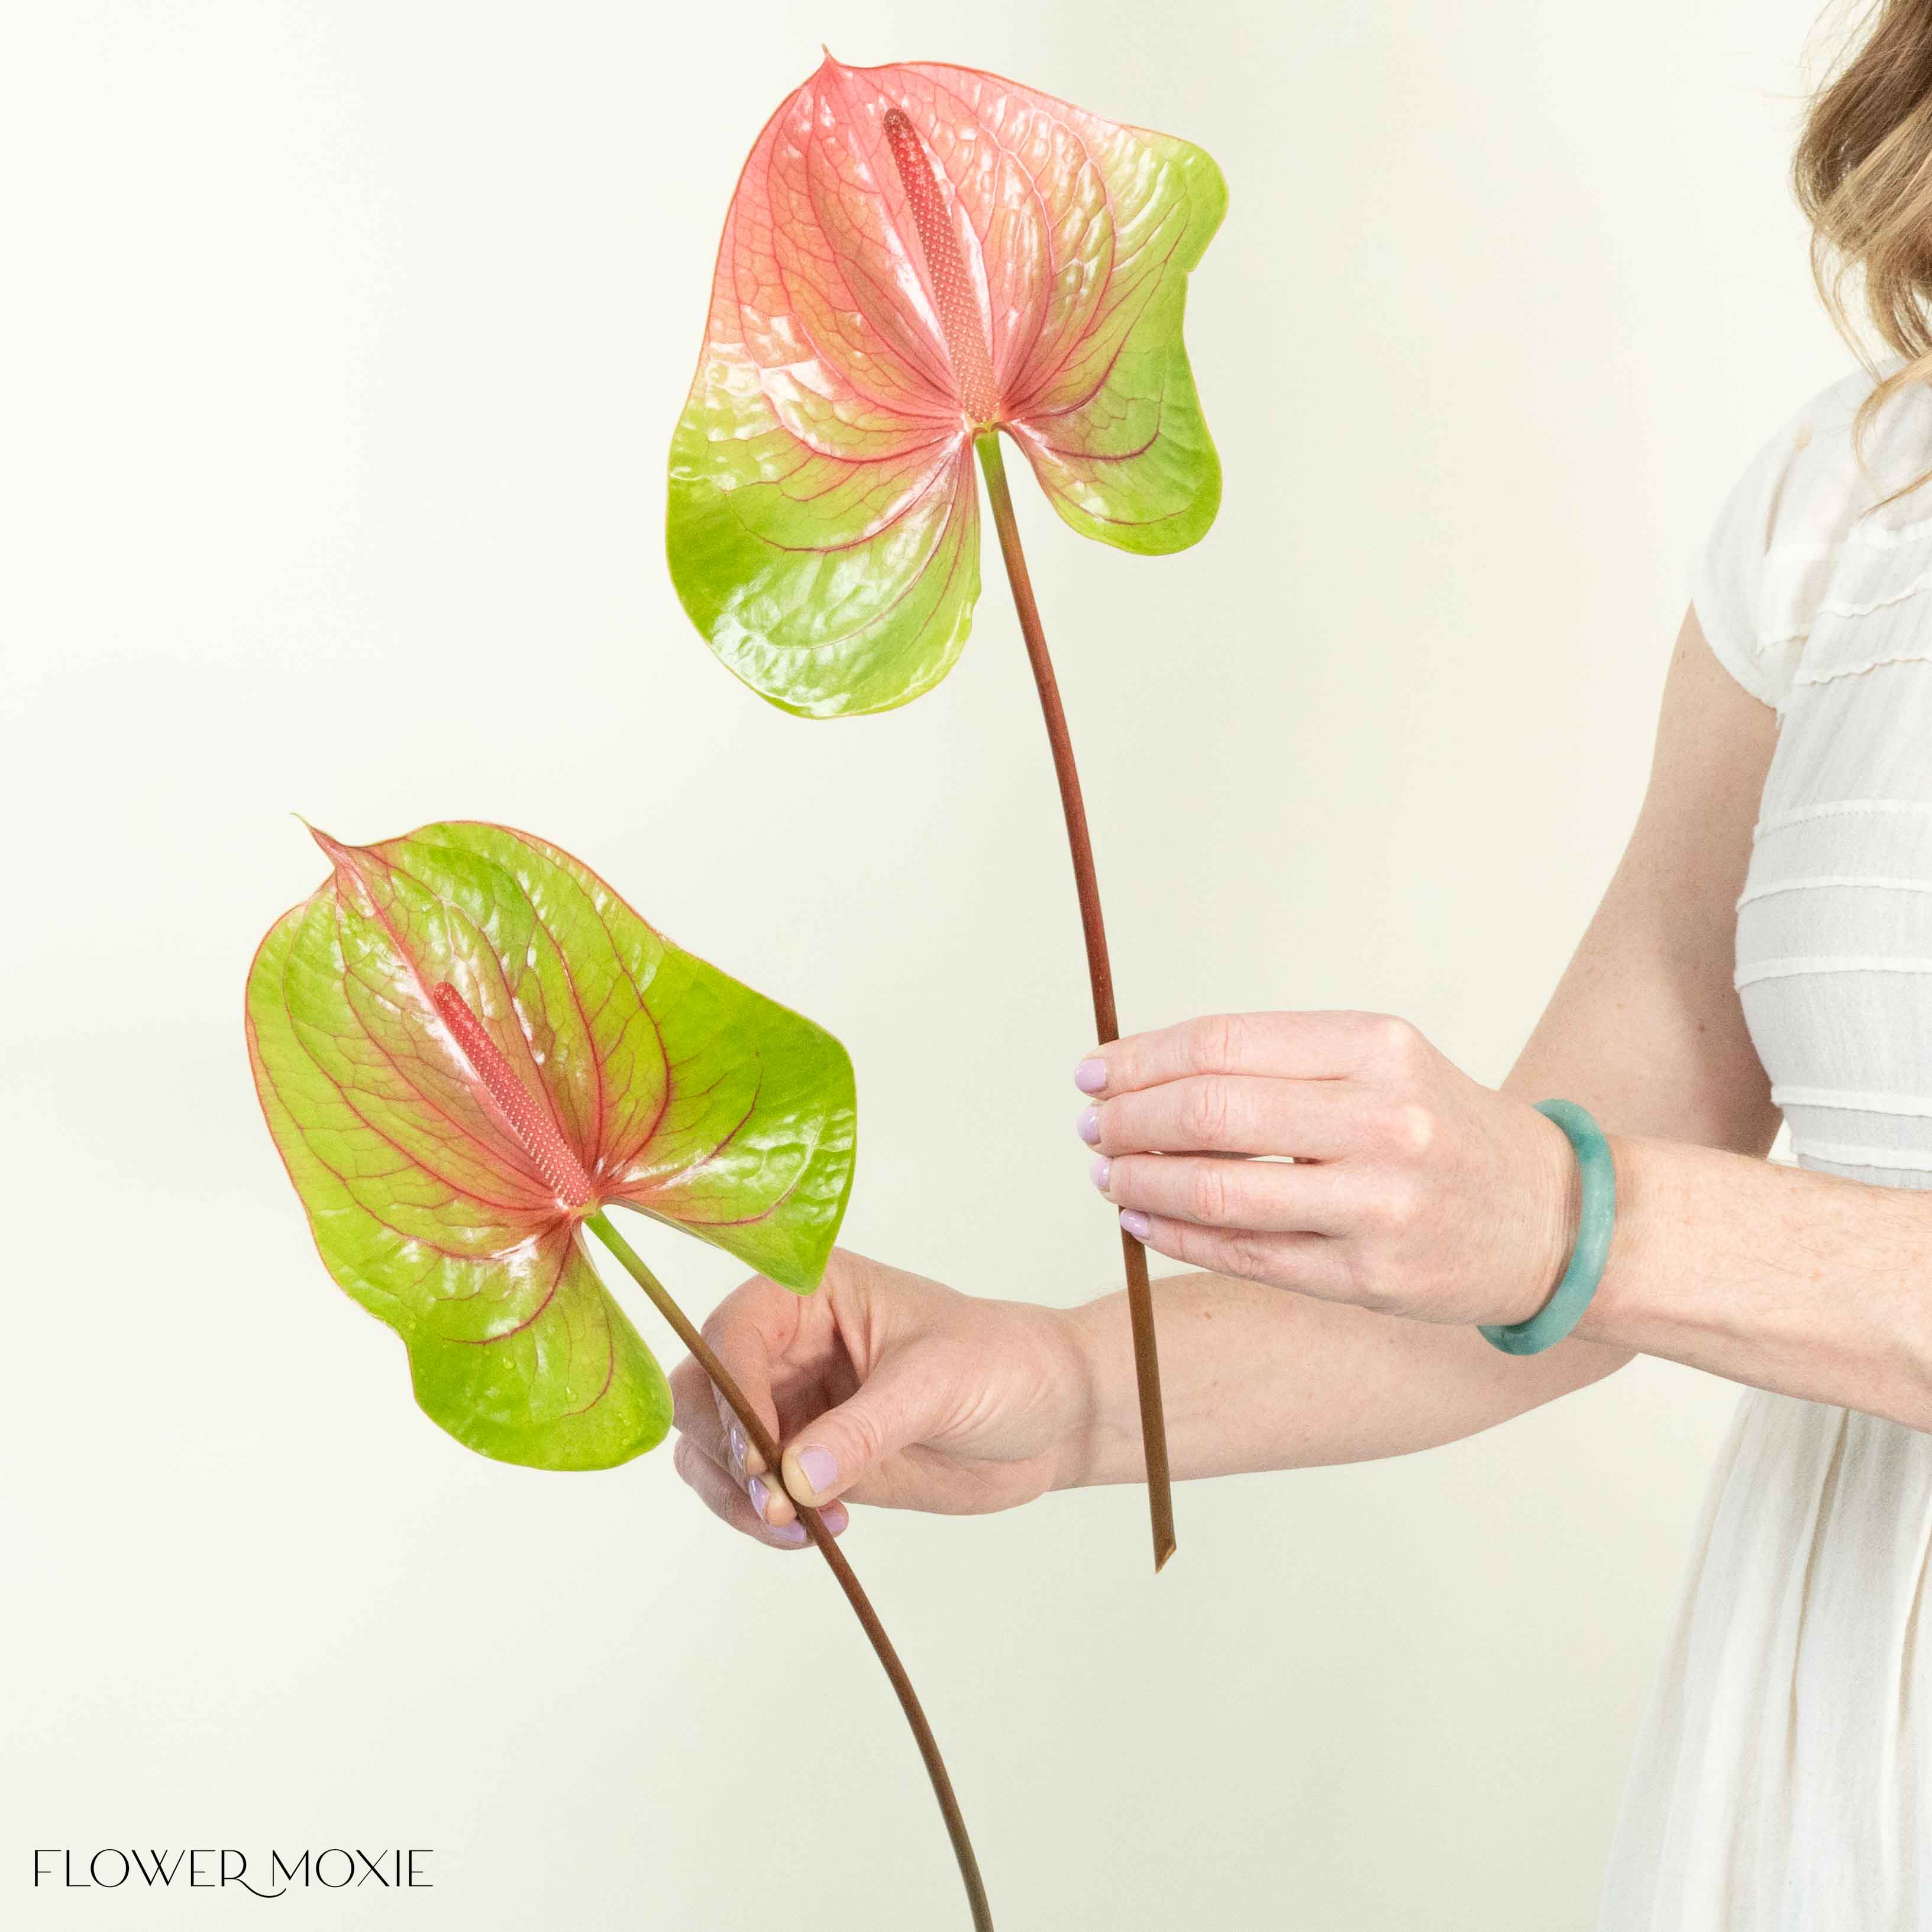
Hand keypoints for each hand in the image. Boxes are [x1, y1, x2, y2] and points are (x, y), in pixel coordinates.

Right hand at [669, 1249, 1091, 1548]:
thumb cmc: (1004, 1365)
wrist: (1051, 1415)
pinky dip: (760, 1519)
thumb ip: (863, 1430)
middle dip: (723, 1453)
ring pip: (709, 1448)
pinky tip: (816, 1530)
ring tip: (802, 1527)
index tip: (760, 1460)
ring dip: (735, 1497)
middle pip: (701, 1391)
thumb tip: (793, 1479)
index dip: (732, 1395)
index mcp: (809, 1292)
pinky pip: (748, 1490)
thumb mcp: (938, 1386)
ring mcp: (790, 1402)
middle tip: (775, 1505)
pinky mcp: (804, 1458)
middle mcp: (786, 1342)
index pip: (734, 1333)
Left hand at [1075, 1012, 1577, 1326]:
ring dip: (1139, 1179)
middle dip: (1129, 1119)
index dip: (1141, 1058)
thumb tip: (1146, 1072)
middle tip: (1093, 1126)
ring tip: (1106, 1173)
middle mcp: (1385, 1121)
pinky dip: (1175, 1235)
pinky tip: (1142, 1220)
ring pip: (1217, 1187)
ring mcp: (1379, 1205)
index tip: (1096, 1072)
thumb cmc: (1447, 1132)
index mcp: (1380, 1048)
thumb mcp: (1384, 1065)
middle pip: (1210, 1110)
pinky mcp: (1370, 1278)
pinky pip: (1244, 1254)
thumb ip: (1279, 1064)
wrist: (1558, 1221)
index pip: (1223, 1043)